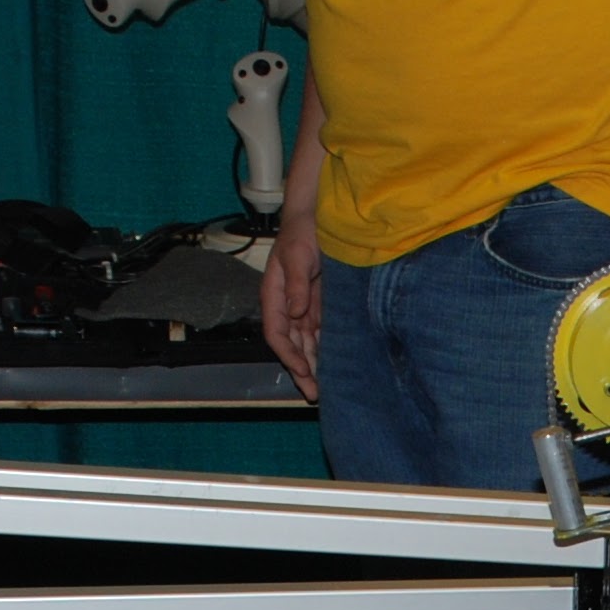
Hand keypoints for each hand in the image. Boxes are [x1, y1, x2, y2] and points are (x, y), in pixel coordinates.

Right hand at [263, 214, 320, 399]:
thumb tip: (295, 314)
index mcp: (273, 295)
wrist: (319, 216)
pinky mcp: (319, 305)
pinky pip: (320, 333)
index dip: (288, 355)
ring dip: (313, 364)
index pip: (276, 333)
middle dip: (301, 369)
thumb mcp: (298, 255)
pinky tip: (336, 365)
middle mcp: (286, 305)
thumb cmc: (303, 231)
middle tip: (314, 393)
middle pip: (291, 345)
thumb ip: (296, 284)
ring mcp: (302, 306)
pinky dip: (326, 349)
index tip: (303, 371)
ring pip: (306, 343)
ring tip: (324, 387)